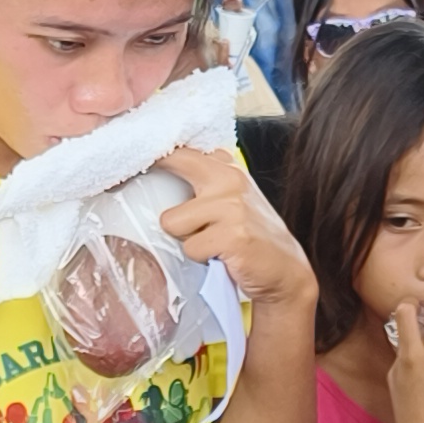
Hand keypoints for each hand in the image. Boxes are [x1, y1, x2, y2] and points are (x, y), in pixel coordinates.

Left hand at [156, 146, 316, 322]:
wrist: (286, 271)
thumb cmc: (255, 237)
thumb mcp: (236, 198)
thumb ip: (210, 179)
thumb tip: (170, 166)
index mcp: (228, 168)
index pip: (181, 151)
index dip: (155, 157)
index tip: (138, 164)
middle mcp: (230, 181)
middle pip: (172, 172)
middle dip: (170, 205)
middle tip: (182, 219)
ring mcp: (232, 208)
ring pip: (173, 222)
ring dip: (186, 239)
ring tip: (211, 243)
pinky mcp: (232, 236)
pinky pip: (190, 248)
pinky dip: (201, 258)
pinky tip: (221, 257)